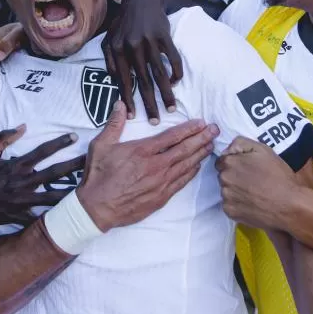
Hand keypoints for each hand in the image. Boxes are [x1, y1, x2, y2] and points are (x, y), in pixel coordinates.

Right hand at [0, 126, 84, 226]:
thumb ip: (4, 137)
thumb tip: (23, 126)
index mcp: (16, 165)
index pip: (42, 151)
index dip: (59, 143)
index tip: (74, 137)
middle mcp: (23, 182)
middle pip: (55, 173)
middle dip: (75, 167)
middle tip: (93, 162)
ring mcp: (21, 201)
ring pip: (52, 198)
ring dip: (71, 195)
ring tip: (89, 194)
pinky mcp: (17, 216)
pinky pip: (38, 220)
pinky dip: (52, 222)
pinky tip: (68, 223)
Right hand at [76, 102, 216, 230]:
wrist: (97, 209)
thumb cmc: (98, 177)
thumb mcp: (101, 146)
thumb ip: (114, 124)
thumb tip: (120, 105)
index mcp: (142, 151)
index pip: (172, 137)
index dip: (189, 129)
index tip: (201, 123)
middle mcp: (155, 166)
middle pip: (184, 149)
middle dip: (202, 138)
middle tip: (215, 130)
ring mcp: (160, 183)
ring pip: (186, 165)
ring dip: (200, 154)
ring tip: (211, 145)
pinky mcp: (161, 197)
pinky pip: (181, 182)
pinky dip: (191, 172)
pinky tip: (198, 165)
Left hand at [102, 0, 182, 123]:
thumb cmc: (123, 23)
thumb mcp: (110, 39)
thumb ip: (109, 60)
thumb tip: (115, 81)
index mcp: (118, 50)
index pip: (124, 81)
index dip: (129, 100)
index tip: (134, 116)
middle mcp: (133, 46)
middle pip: (144, 81)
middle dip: (150, 103)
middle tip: (156, 120)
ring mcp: (150, 41)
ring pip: (160, 73)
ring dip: (167, 93)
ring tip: (172, 107)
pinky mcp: (164, 36)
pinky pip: (173, 58)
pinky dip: (176, 72)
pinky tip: (176, 82)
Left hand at [216, 137, 306, 231]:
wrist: (289, 206)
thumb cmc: (279, 176)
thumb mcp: (263, 150)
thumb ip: (241, 143)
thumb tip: (228, 149)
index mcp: (230, 162)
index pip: (222, 161)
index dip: (235, 163)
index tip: (247, 169)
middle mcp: (224, 179)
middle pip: (224, 175)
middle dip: (234, 176)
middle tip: (252, 181)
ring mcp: (226, 196)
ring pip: (226, 190)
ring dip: (236, 190)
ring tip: (254, 193)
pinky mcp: (230, 211)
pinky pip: (230, 205)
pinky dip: (237, 204)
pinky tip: (252, 203)